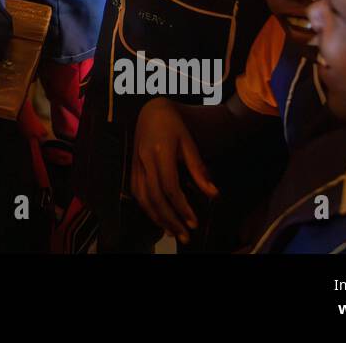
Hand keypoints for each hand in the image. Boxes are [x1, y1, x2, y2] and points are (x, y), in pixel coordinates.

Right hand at [130, 98, 218, 243]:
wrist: (151, 110)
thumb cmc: (173, 125)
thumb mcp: (190, 143)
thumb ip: (198, 169)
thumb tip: (213, 194)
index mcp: (161, 152)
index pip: (170, 187)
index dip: (182, 207)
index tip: (193, 221)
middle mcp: (145, 160)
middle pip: (155, 197)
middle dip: (170, 219)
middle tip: (185, 235)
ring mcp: (136, 164)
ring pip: (143, 198)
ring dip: (157, 218)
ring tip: (172, 232)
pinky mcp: (132, 167)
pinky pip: (136, 192)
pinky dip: (147, 208)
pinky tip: (158, 218)